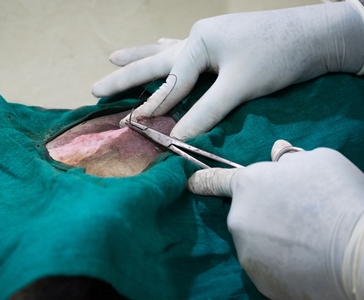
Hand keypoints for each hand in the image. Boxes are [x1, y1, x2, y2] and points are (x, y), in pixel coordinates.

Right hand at [92, 2, 363, 139]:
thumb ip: (207, 110)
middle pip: (155, 60)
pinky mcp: (217, 43)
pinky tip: (157, 46)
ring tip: (113, 58)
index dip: (154, 106)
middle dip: (125, 76)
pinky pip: (183, 50)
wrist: (314, 35)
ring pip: (165, 52)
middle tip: (95, 88)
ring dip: (139, 58)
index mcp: (199, 43)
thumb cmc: (278, 56)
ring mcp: (206, 38)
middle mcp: (197, 38)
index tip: (134, 126)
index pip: (170, 82)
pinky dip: (167, 53)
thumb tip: (180, 138)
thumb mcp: (241, 86)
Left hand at [187, 140, 363, 298]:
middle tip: (295, 215)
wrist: (358, 251)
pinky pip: (266, 265)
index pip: (214, 180)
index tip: (190, 182)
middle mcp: (239, 218)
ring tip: (304, 238)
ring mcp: (247, 252)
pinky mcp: (259, 280)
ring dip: (271, 238)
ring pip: (256, 239)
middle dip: (263, 211)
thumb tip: (277, 153)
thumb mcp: (317, 161)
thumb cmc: (337, 196)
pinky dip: (280, 262)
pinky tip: (304, 259)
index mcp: (248, 185)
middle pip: (244, 212)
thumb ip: (289, 158)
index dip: (202, 180)